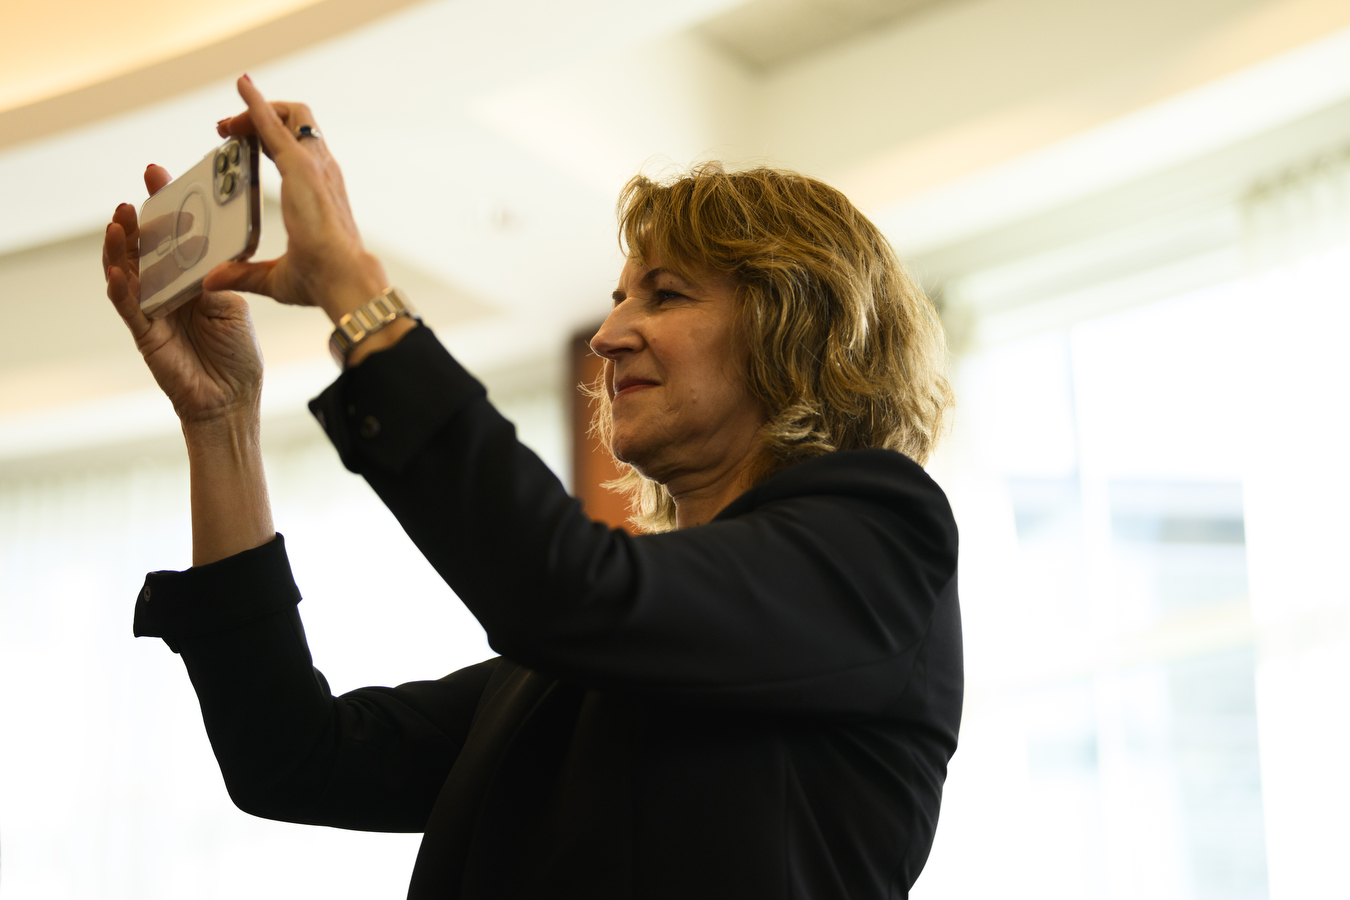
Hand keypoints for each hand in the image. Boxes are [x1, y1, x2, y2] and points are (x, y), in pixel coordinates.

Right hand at [103, 165, 263, 425]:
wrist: (233, 398)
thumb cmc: (237, 354)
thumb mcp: (230, 308)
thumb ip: (213, 280)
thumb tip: (205, 250)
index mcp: (192, 280)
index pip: (174, 238)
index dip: (165, 209)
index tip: (161, 177)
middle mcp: (168, 290)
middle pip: (146, 248)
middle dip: (140, 219)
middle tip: (137, 190)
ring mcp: (152, 310)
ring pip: (127, 271)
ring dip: (120, 247)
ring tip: (118, 221)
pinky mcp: (144, 332)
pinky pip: (126, 305)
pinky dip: (120, 287)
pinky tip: (116, 269)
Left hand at [205, 76, 388, 322]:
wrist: (344, 280)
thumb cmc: (322, 281)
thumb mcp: (275, 276)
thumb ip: (244, 273)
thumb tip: (213, 280)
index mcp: (320, 194)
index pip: (296, 151)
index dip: (268, 139)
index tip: (238, 141)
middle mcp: (322, 173)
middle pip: (297, 123)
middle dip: (261, 117)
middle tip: (227, 130)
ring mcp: (314, 166)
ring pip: (292, 115)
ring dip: (257, 110)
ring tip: (226, 122)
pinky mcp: (300, 167)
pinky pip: (275, 125)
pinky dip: (257, 105)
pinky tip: (243, 88)